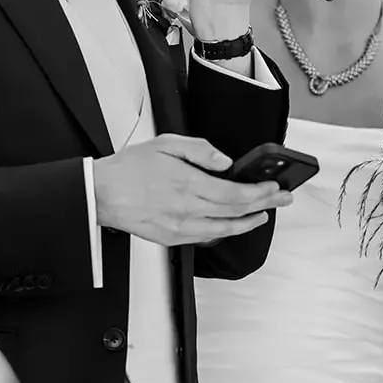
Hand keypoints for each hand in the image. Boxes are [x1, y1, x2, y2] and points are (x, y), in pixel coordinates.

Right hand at [91, 134, 290, 245]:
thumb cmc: (129, 169)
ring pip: (225, 228)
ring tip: (263, 215)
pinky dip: (225, 231)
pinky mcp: (171, 238)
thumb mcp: (166, 143)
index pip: (235, 192)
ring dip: (248, 222)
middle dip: (264, 204)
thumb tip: (225, 161)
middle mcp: (187, 208)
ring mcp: (180, 227)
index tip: (274, 187)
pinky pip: (206, 237)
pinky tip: (232, 224)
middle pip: (236, 211)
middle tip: (281, 199)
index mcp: (187, 183)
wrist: (101, 194)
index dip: (260, 192)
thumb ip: (200, 150)